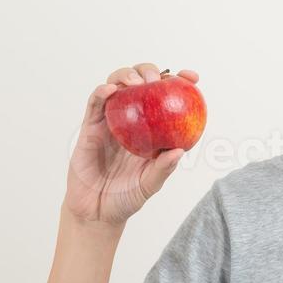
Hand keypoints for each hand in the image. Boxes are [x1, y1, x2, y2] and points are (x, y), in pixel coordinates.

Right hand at [64, 63, 200, 226]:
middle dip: (150, 71)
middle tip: (157, 80)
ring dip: (126, 76)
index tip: (192, 78)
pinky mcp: (90, 127)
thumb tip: (180, 151)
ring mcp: (110, 121)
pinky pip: (94, 104)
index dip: (180, 82)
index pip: (166, 98)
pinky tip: (111, 90)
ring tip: (137, 83)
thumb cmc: (126, 197)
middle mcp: (131, 120)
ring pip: (116, 85)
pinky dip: (102, 92)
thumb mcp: (150, 184)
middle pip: (140, 83)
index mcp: (151, 129)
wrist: (96, 211)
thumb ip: (163, 169)